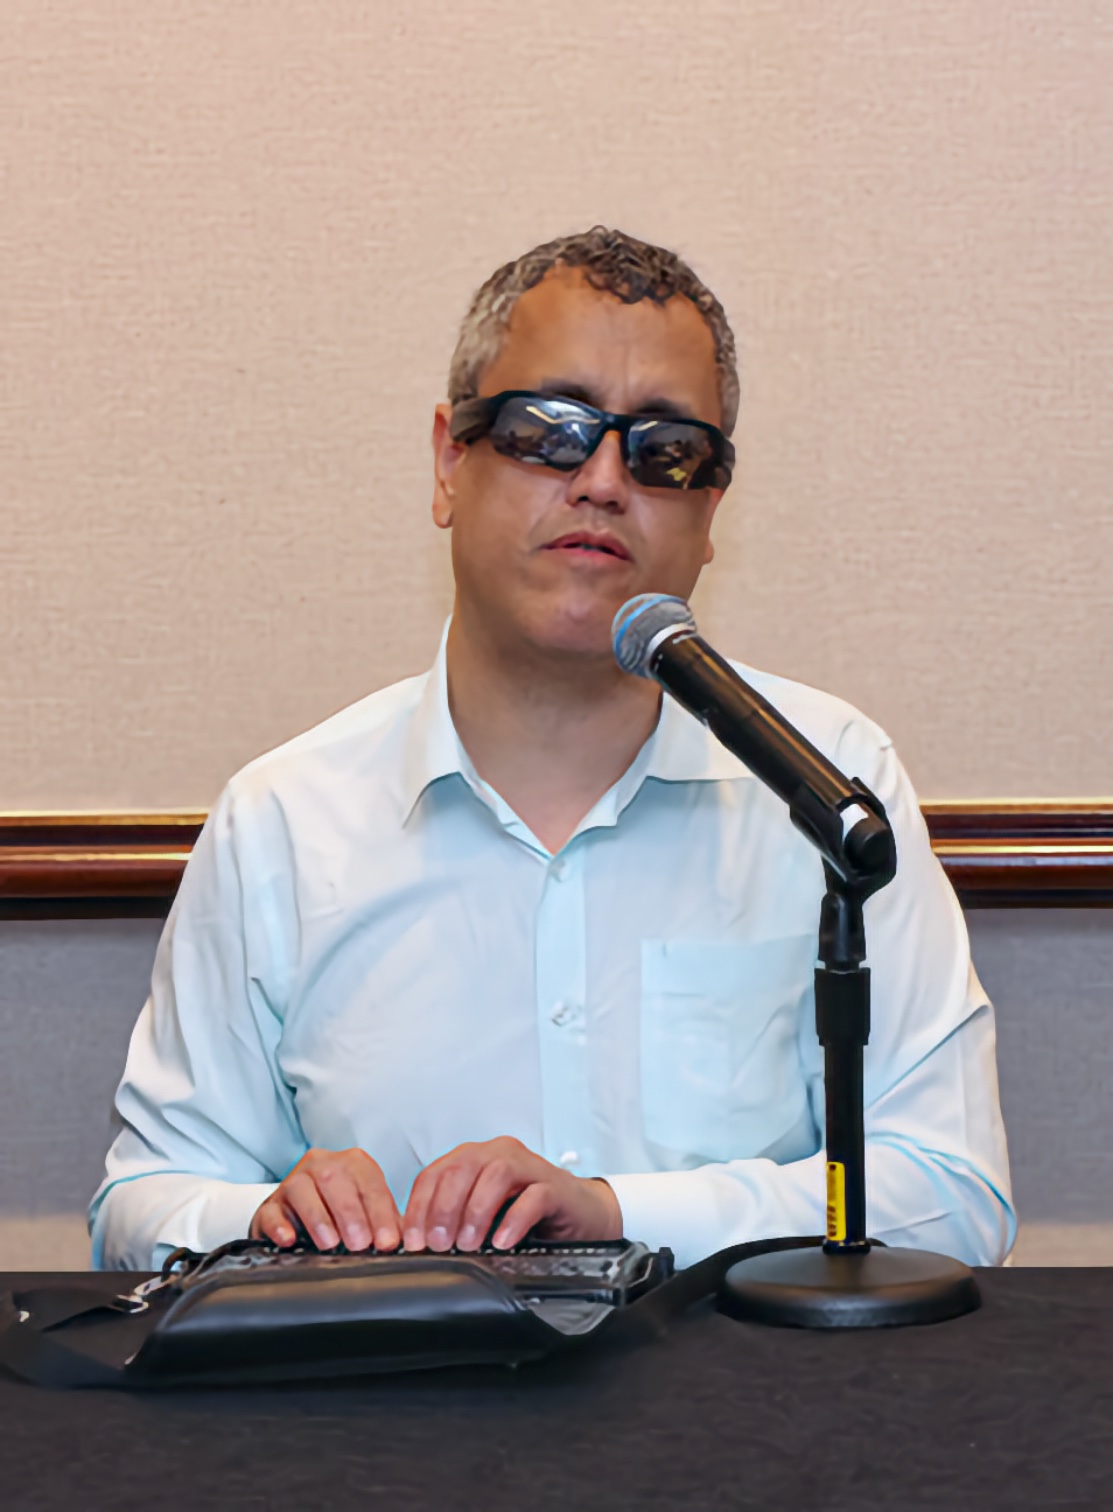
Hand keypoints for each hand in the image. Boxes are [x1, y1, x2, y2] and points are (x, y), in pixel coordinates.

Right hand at [250, 1147, 401, 1251]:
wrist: (296, 1216)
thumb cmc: (340, 1214)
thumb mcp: (367, 1213)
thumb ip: (386, 1224)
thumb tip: (405, 1242)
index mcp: (351, 1163)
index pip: (369, 1183)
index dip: (380, 1213)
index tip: (387, 1241)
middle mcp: (321, 1165)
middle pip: (335, 1180)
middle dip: (350, 1214)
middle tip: (360, 1244)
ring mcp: (292, 1182)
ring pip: (301, 1189)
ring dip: (318, 1217)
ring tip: (330, 1243)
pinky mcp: (269, 1206)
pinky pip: (270, 1211)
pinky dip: (279, 1225)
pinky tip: (289, 1239)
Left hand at [401, 1136, 622, 1252]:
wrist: (581, 1213)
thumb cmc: (527, 1213)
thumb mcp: (483, 1215)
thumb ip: (454, 1219)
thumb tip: (418, 1243)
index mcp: (475, 1158)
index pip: (436, 1173)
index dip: (420, 1207)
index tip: (415, 1241)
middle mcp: (499, 1154)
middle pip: (462, 1169)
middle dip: (445, 1208)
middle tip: (440, 1244)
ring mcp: (529, 1167)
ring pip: (496, 1175)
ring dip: (476, 1212)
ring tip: (469, 1244)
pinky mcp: (555, 1187)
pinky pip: (533, 1196)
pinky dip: (514, 1219)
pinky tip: (502, 1241)